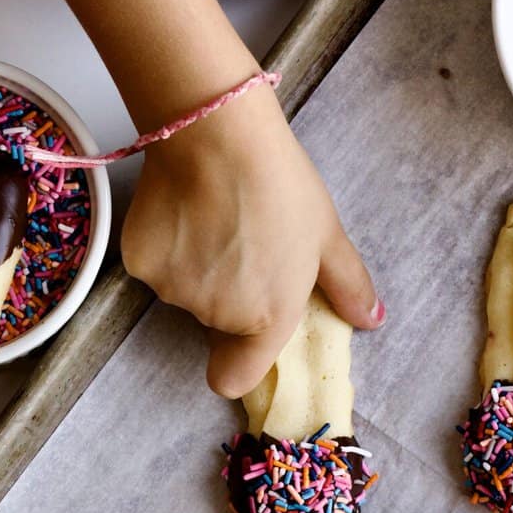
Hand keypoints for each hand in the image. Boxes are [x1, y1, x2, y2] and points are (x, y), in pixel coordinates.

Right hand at [121, 84, 383, 397]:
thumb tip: (372, 319)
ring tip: (212, 215)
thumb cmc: (280, 184)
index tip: (243, 334)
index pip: (233, 378)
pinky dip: (164, 244)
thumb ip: (347, 286)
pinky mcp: (140, 262)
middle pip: (213, 322)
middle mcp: (216, 315)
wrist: (217, 133)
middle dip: (226, 291)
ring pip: (183, 290)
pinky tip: (181, 208)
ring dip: (195, 265)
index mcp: (266, 318)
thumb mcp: (327, 236)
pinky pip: (154, 264)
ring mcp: (173, 290)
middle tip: (240, 238)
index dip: (237, 360)